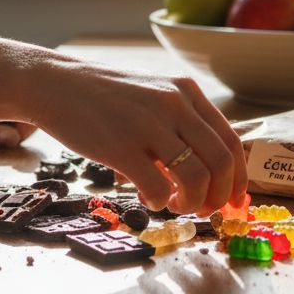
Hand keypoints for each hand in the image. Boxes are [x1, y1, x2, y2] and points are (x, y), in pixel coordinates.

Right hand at [26, 56, 246, 215]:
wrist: (55, 84)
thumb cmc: (105, 97)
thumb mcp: (152, 96)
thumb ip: (179, 126)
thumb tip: (205, 175)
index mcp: (186, 92)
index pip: (231, 141)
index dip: (238, 178)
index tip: (233, 201)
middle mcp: (173, 104)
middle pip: (221, 163)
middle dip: (219, 197)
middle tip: (205, 210)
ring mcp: (147, 125)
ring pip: (196, 178)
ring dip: (192, 204)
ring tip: (175, 205)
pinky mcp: (120, 146)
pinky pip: (157, 189)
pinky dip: (159, 203)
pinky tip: (147, 198)